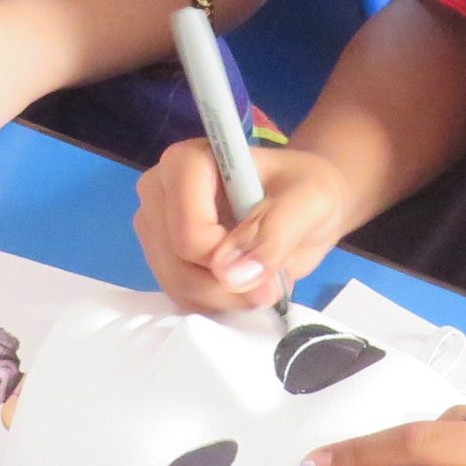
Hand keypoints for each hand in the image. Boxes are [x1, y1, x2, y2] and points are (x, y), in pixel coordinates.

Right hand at [134, 138, 350, 312]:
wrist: (302, 203)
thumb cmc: (306, 189)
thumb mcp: (310, 203)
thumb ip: (274, 233)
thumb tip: (230, 275)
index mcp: (187, 162)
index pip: (190, 233)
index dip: (228, 262)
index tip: (270, 264)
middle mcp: (159, 190)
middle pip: (178, 263)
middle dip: (228, 287)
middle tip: (272, 284)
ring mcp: (155, 225)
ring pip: (175, 285)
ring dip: (224, 299)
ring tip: (261, 283)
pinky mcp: (160, 254)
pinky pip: (177, 296)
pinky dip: (214, 303)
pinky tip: (241, 288)